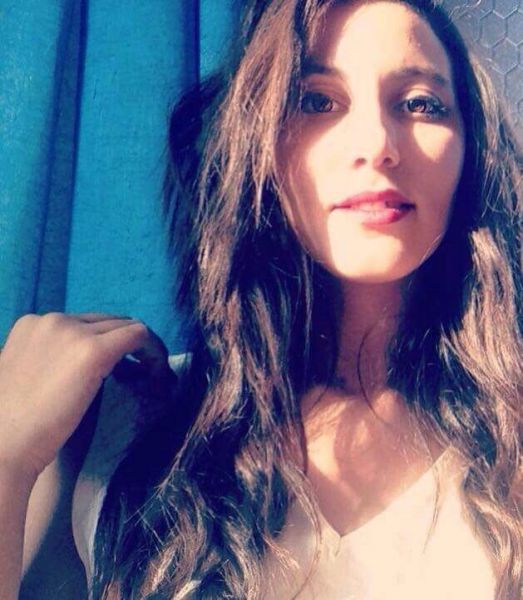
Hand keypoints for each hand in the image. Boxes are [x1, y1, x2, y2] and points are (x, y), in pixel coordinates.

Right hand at [0, 313, 169, 479]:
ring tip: (152, 376)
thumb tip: (81, 364)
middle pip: (108, 322)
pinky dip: (155, 351)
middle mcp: (52, 319)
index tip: (120, 367)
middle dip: (126, 344)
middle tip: (142, 372)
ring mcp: (73, 332)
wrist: (3, 448)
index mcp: (33, 324)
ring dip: (143, 349)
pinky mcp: (94, 351)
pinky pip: (139, 335)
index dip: (106, 343)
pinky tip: (158, 375)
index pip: (85, 323)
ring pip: (127, 326)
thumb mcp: (31, 378)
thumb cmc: (16, 426)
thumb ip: (52, 361)